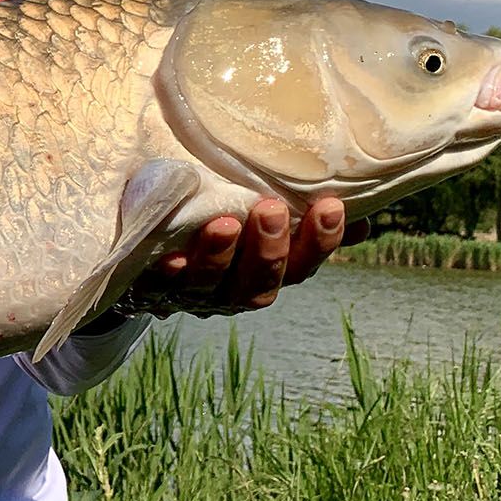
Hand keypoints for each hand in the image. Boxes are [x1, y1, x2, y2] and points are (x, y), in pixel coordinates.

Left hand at [136, 197, 369, 316]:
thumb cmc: (210, 222)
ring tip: (223, 223)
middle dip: (268, 250)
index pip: (302, 267)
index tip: (330, 206)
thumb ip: (299, 212)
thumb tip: (363, 213)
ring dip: (219, 257)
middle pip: (260, 284)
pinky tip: (172, 258)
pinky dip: (166, 275)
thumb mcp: (254, 215)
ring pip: (210, 287)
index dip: (319, 243)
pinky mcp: (146, 289)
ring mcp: (189, 294)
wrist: (137, 247)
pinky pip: (156, 288)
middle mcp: (230, 292)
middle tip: (270, 210)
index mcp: (264, 274)